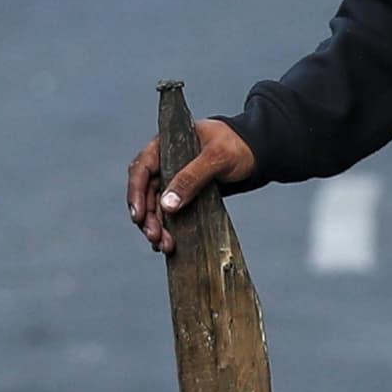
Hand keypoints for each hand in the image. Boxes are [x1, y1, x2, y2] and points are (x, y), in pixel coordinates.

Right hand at [127, 118, 256, 253]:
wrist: (256, 154)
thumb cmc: (236, 146)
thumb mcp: (216, 158)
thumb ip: (191, 178)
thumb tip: (167, 204)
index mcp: (165, 146)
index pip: (141, 169)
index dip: (135, 193)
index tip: (138, 216)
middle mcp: (164, 163)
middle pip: (145, 193)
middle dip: (147, 217)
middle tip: (154, 237)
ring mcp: (173, 180)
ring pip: (155, 206)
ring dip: (156, 226)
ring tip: (163, 245)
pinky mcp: (183, 194)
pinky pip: (169, 212)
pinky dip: (167, 227)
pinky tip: (168, 242)